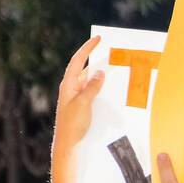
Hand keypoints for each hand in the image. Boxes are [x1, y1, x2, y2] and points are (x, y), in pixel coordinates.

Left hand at [52, 35, 103, 154]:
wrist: (68, 144)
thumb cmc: (73, 124)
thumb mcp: (83, 104)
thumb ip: (92, 87)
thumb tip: (100, 73)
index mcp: (68, 84)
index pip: (77, 61)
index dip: (87, 48)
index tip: (98, 38)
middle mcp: (71, 88)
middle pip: (83, 68)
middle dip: (96, 59)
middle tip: (111, 52)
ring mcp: (76, 96)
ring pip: (89, 80)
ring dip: (100, 74)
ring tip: (115, 69)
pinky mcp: (81, 105)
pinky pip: (92, 91)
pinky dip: (101, 87)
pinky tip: (111, 89)